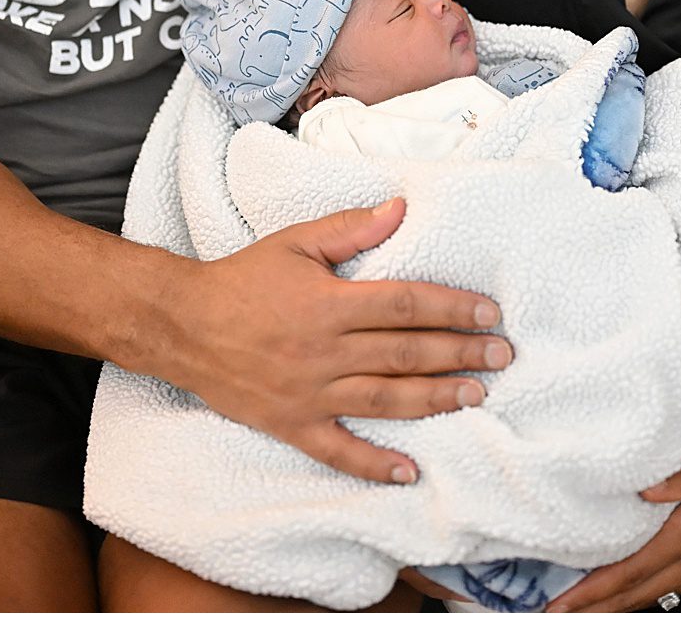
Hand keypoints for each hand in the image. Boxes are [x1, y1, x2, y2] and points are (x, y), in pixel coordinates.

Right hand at [153, 197, 509, 484]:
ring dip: (434, 400)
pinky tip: (409, 472)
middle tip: (502, 357)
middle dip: (459, 355)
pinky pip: (336, 450)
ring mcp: (306, 392)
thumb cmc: (243, 278)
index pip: (404, 305)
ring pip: (383, 400)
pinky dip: (372, 463)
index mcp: (328, 303)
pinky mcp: (289, 424)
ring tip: (476, 397)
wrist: (179, 325)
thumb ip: (351, 228)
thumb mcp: (296, 242)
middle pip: (403, 354)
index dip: (451, 308)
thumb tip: (401, 207)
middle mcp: (322, 351)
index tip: (489, 313)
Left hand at [544, 423, 680, 611]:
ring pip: (659, 593)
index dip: (592, 591)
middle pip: (639, 592)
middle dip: (596, 607)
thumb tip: (642, 493)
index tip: (558, 606)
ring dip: (620, 604)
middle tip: (554, 617)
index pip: (633, 569)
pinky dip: (650, 592)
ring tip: (588, 609)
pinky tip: (639, 590)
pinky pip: (680, 585)